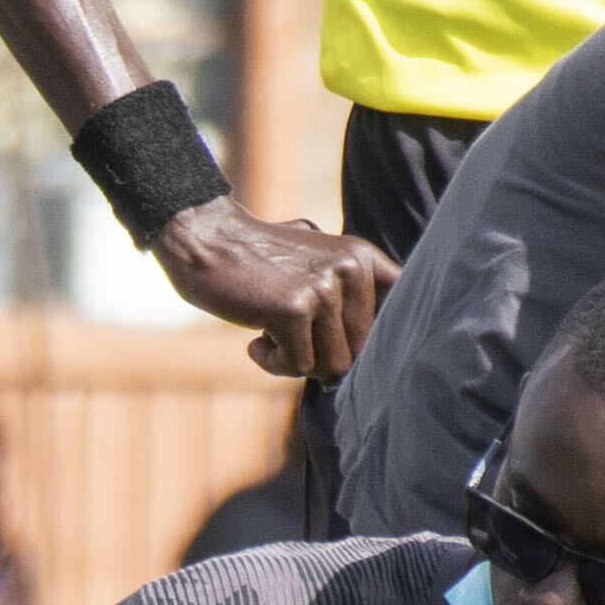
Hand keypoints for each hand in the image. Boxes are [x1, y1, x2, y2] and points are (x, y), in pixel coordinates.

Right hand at [142, 195, 398, 378]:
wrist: (202, 237)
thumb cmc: (256, 261)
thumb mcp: (315, 262)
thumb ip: (349, 294)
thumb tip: (379, 358)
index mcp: (362, 258)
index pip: (401, 314)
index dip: (382, 344)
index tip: (346, 348)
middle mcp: (352, 270)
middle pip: (361, 353)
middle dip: (323, 355)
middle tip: (289, 337)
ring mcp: (324, 288)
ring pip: (332, 366)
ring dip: (297, 362)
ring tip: (271, 334)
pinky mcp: (294, 308)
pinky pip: (298, 367)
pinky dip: (272, 363)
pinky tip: (255, 340)